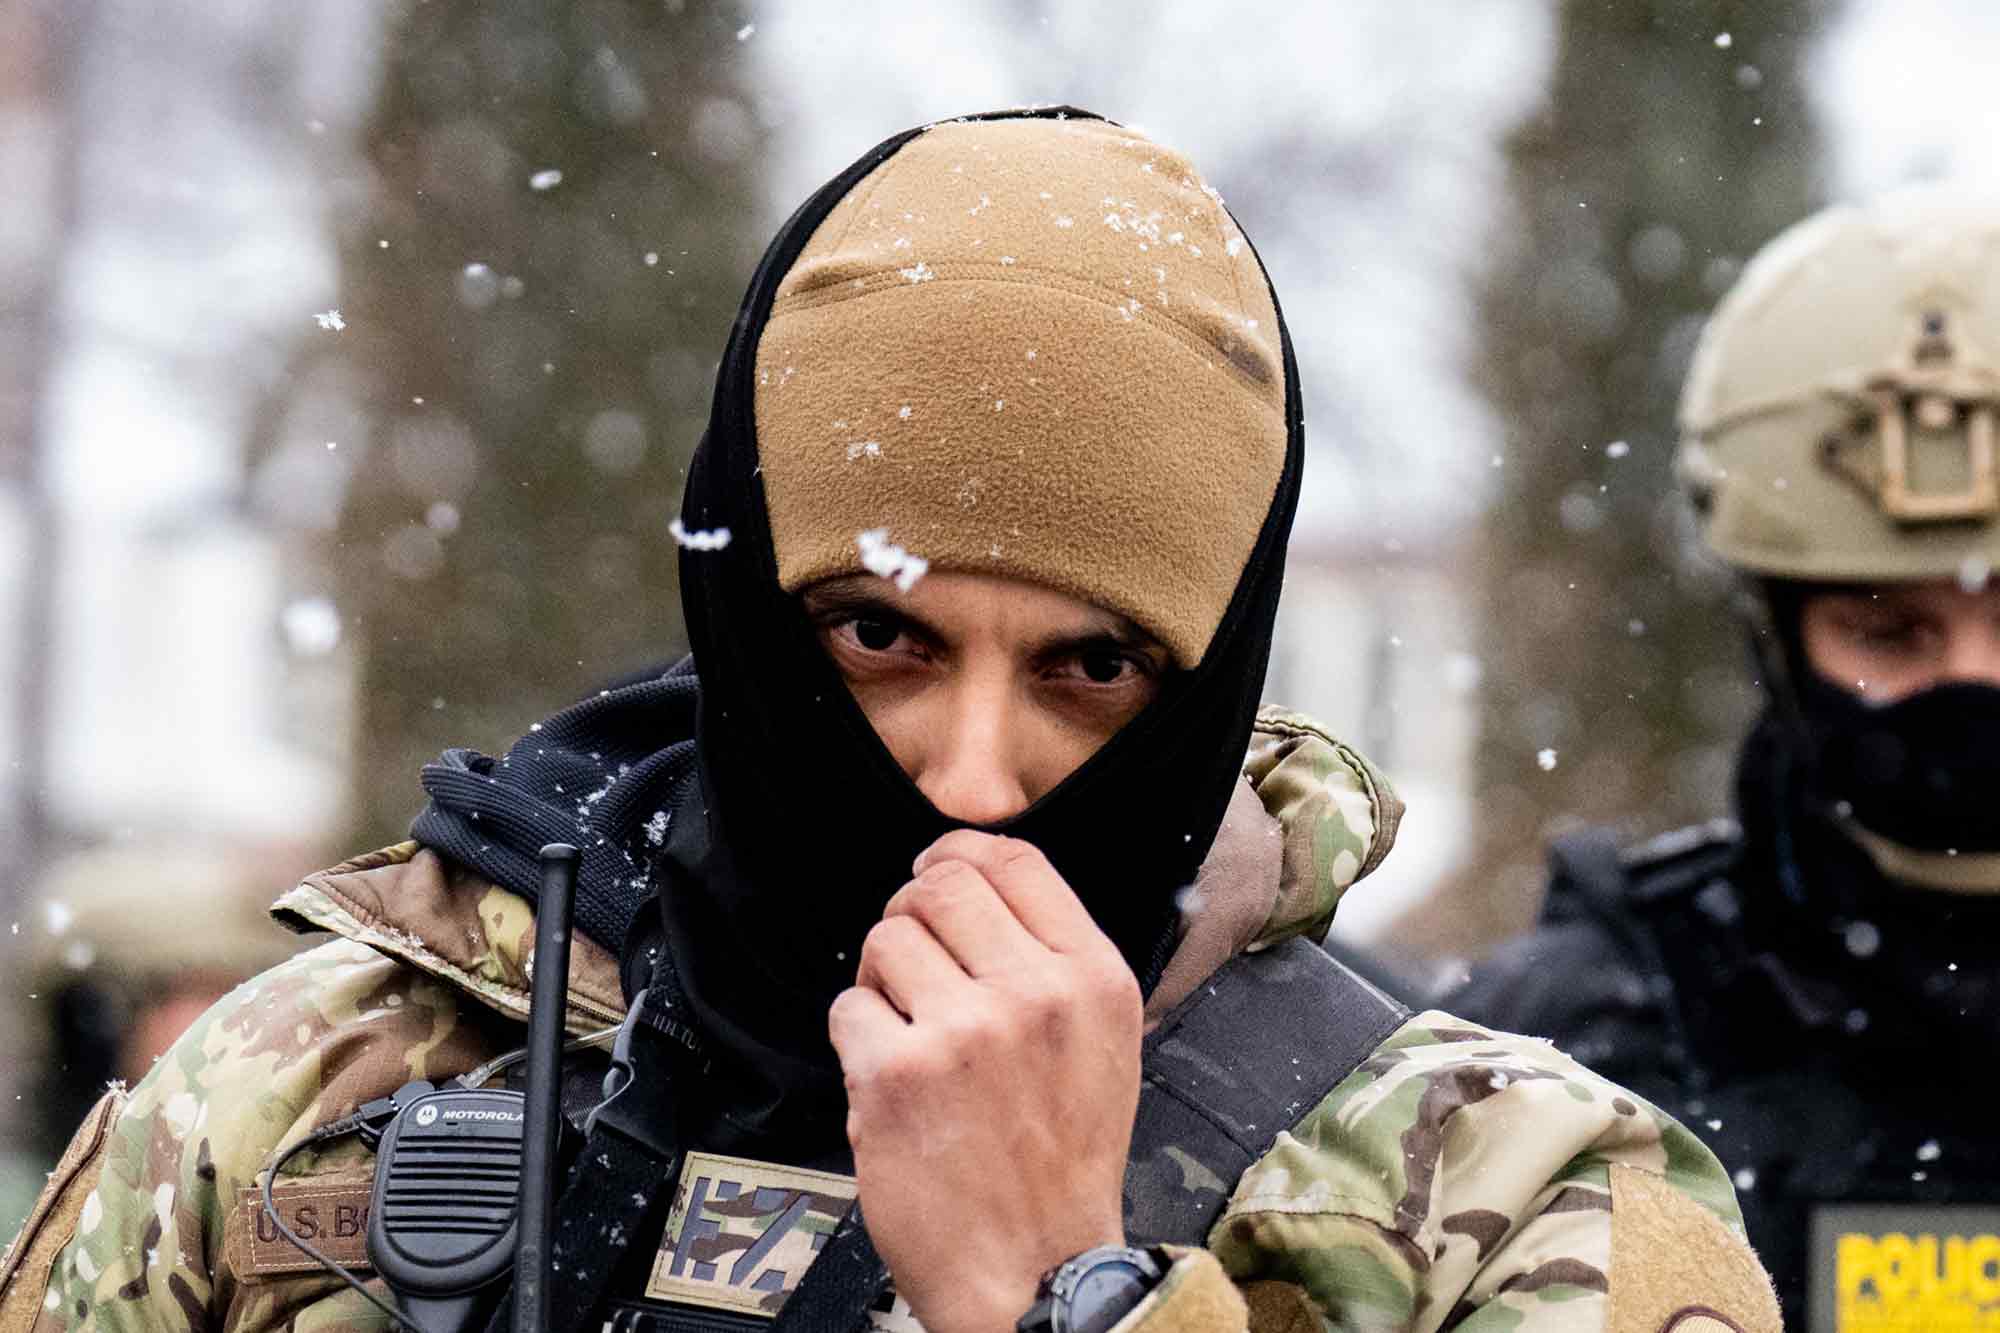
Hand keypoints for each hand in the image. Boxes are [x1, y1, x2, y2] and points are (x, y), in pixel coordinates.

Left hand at [827, 831, 1142, 1332]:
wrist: (1036, 1269)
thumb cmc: (1062, 1161)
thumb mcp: (1102, 1042)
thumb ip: (1053, 960)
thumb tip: (980, 879)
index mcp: (1093, 977)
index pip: (1016, 860)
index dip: (959, 854)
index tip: (936, 870)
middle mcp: (1035, 993)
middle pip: (941, 884)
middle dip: (911, 913)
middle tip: (911, 960)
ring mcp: (964, 1032)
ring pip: (886, 939)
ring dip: (882, 978)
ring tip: (907, 1030)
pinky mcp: (896, 1074)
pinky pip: (847, 1006)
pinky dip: (857, 1038)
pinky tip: (890, 1079)